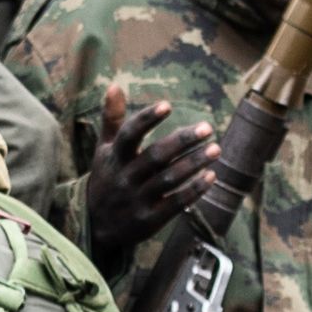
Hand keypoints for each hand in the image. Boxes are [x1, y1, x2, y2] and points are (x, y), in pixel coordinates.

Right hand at [81, 88, 214, 263]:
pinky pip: (176, 203)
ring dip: (194, 164)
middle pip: (155, 156)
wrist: (95, 226)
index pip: (129, 135)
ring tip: (216, 149)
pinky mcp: (150, 220)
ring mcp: (138, 200)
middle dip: (182, 141)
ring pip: (169, 179)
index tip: (167, 105)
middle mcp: (125, 177)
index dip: (146, 120)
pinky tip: (211, 176)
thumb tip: (115, 85)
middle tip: (207, 128)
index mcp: (114, 157)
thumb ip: (112, 119)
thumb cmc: (107, 179)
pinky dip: (194, 190)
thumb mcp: (104, 150)